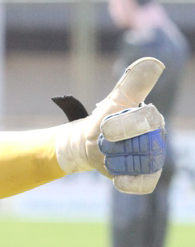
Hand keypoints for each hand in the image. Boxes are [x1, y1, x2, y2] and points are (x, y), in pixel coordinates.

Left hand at [55, 57, 165, 193]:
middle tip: (104, 141)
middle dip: (112, 145)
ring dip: (114, 160)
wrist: (88, 143)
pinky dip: (127, 182)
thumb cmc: (104, 118)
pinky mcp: (147, 177)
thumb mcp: (115, 100)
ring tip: (108, 153)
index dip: (120, 127)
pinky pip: (143, 183)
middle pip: (138, 146)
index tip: (104, 128)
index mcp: (152, 117)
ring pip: (136, 164)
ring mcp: (154, 158)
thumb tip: (153, 62)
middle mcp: (158, 138)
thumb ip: (133, 83)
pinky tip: (116, 178)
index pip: (144, 122)